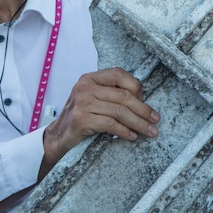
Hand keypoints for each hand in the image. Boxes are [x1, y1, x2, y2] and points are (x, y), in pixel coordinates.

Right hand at [40, 68, 159, 177]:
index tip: (145, 102)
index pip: (119, 74)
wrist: (57, 137)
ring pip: (119, 111)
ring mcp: (82, 103)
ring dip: (139, 123)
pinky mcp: (81, 120)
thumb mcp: (93, 100)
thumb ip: (111, 94)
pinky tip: (132, 136)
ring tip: (150, 131)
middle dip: (143, 109)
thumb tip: (141, 99)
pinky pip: (110, 124)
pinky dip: (124, 131)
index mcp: (89, 78)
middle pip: (123, 95)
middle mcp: (84, 87)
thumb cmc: (80, 118)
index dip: (136, 87)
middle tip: (155, 120)